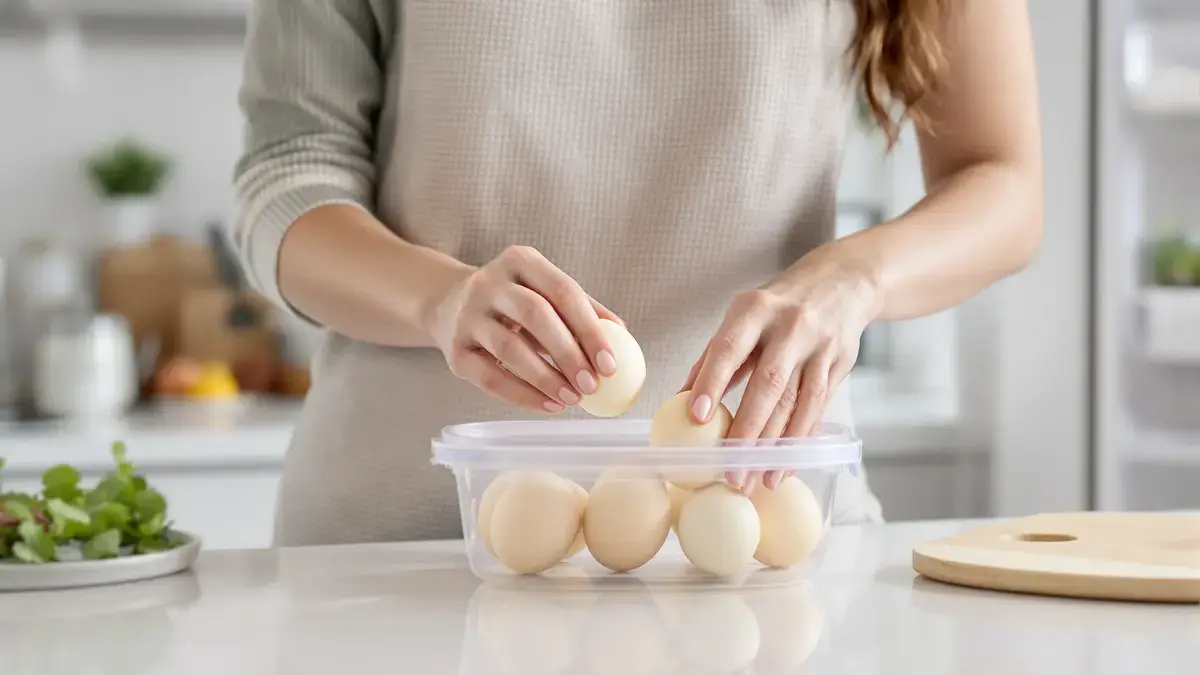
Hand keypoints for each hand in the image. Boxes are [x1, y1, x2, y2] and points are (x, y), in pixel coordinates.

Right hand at [428, 245, 621, 412]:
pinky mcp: (454, 350)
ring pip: (510, 349)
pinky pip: (490, 377)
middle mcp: (489, 283)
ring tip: (572, 399)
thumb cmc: (512, 300)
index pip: (562, 291)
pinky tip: (548, 405)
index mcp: (520, 261)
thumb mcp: (543, 290)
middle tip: (592, 385)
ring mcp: (467, 316)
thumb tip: (623, 335)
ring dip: (546, 379)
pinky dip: (522, 396)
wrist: (447, 304)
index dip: (590, 329)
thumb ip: (582, 308)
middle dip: (568, 354)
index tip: (610, 363)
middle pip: (535, 315)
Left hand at [681, 246, 881, 491]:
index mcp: (756, 310)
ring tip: (756, 480)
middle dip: (747, 431)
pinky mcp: (840, 364)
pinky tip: (785, 464)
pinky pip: (818, 408)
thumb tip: (680, 399)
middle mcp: (791, 326)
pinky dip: (799, 439)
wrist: (843, 282)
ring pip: (797, 403)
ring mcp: (819, 346)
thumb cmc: (778, 306)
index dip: (712, 383)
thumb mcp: (744, 316)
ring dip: (776, 446)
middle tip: (729, 470)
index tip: (696, 417)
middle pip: (769, 384)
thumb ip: (714, 356)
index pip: (730, 348)